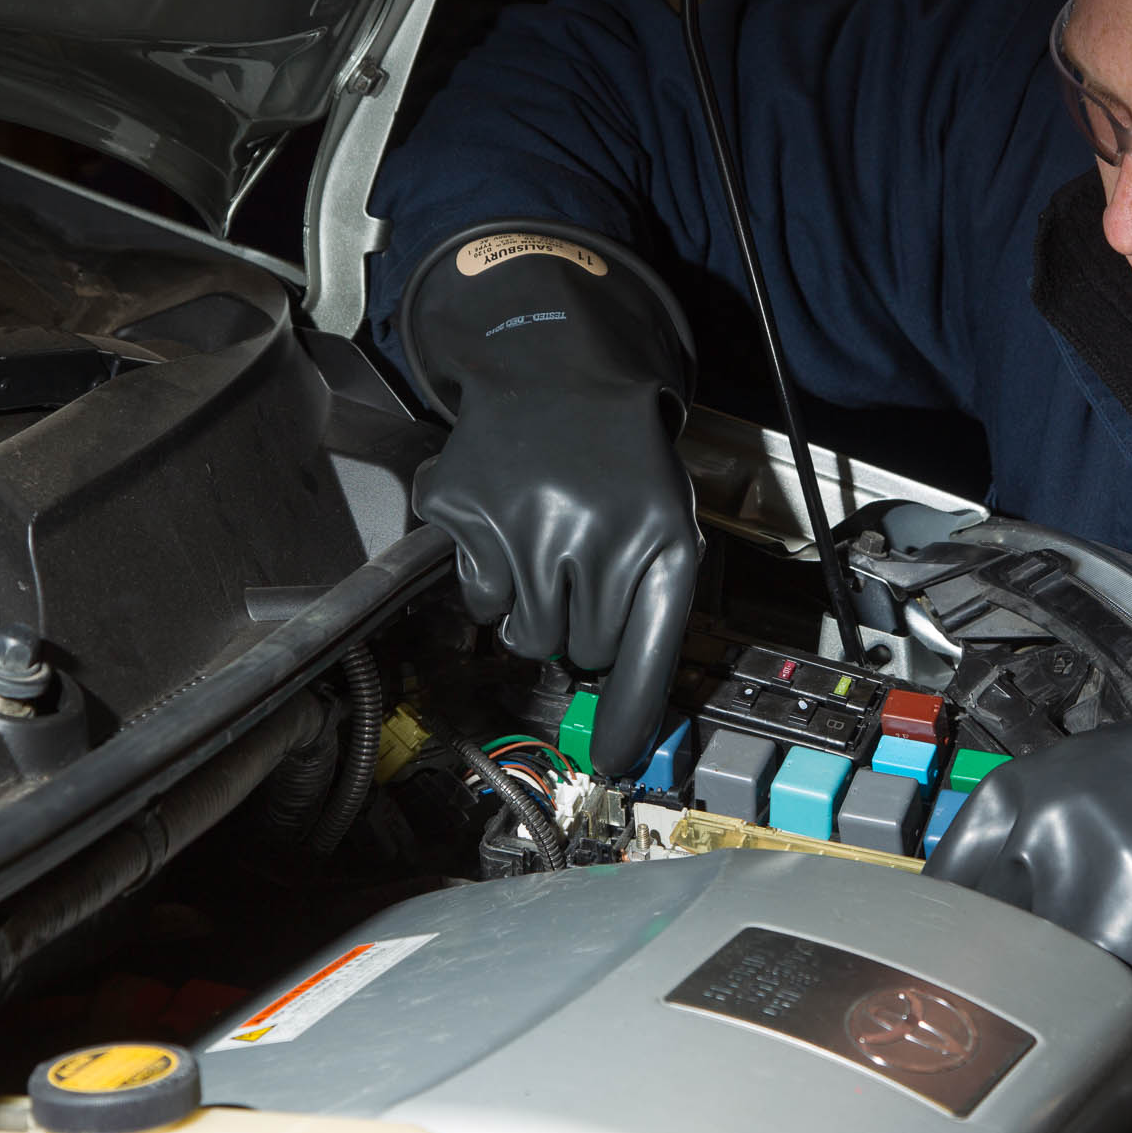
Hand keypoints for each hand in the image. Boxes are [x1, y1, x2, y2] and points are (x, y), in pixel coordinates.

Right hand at [402, 226, 699, 775]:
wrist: (558, 372)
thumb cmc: (619, 464)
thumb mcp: (665, 521)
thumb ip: (650, 607)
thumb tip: (621, 715)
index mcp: (658, 537)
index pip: (645, 648)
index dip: (628, 712)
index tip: (616, 760)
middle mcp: (592, 533)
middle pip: (578, 649)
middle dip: (580, 625)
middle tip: (582, 569)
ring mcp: (522, 522)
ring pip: (524, 632)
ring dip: (534, 606)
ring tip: (548, 546)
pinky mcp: (466, 512)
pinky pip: (479, 597)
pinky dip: (491, 576)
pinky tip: (510, 526)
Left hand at [924, 603, 1131, 997]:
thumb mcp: (1069, 784)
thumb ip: (1016, 846)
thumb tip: (971, 927)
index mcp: (1008, 796)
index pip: (943, 894)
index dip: (960, 940)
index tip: (969, 965)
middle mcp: (1035, 831)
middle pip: (991, 942)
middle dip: (1020, 967)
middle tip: (1046, 975)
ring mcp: (1088, 877)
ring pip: (1050, 976)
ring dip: (1076, 990)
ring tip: (1110, 971)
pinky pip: (1116, 997)